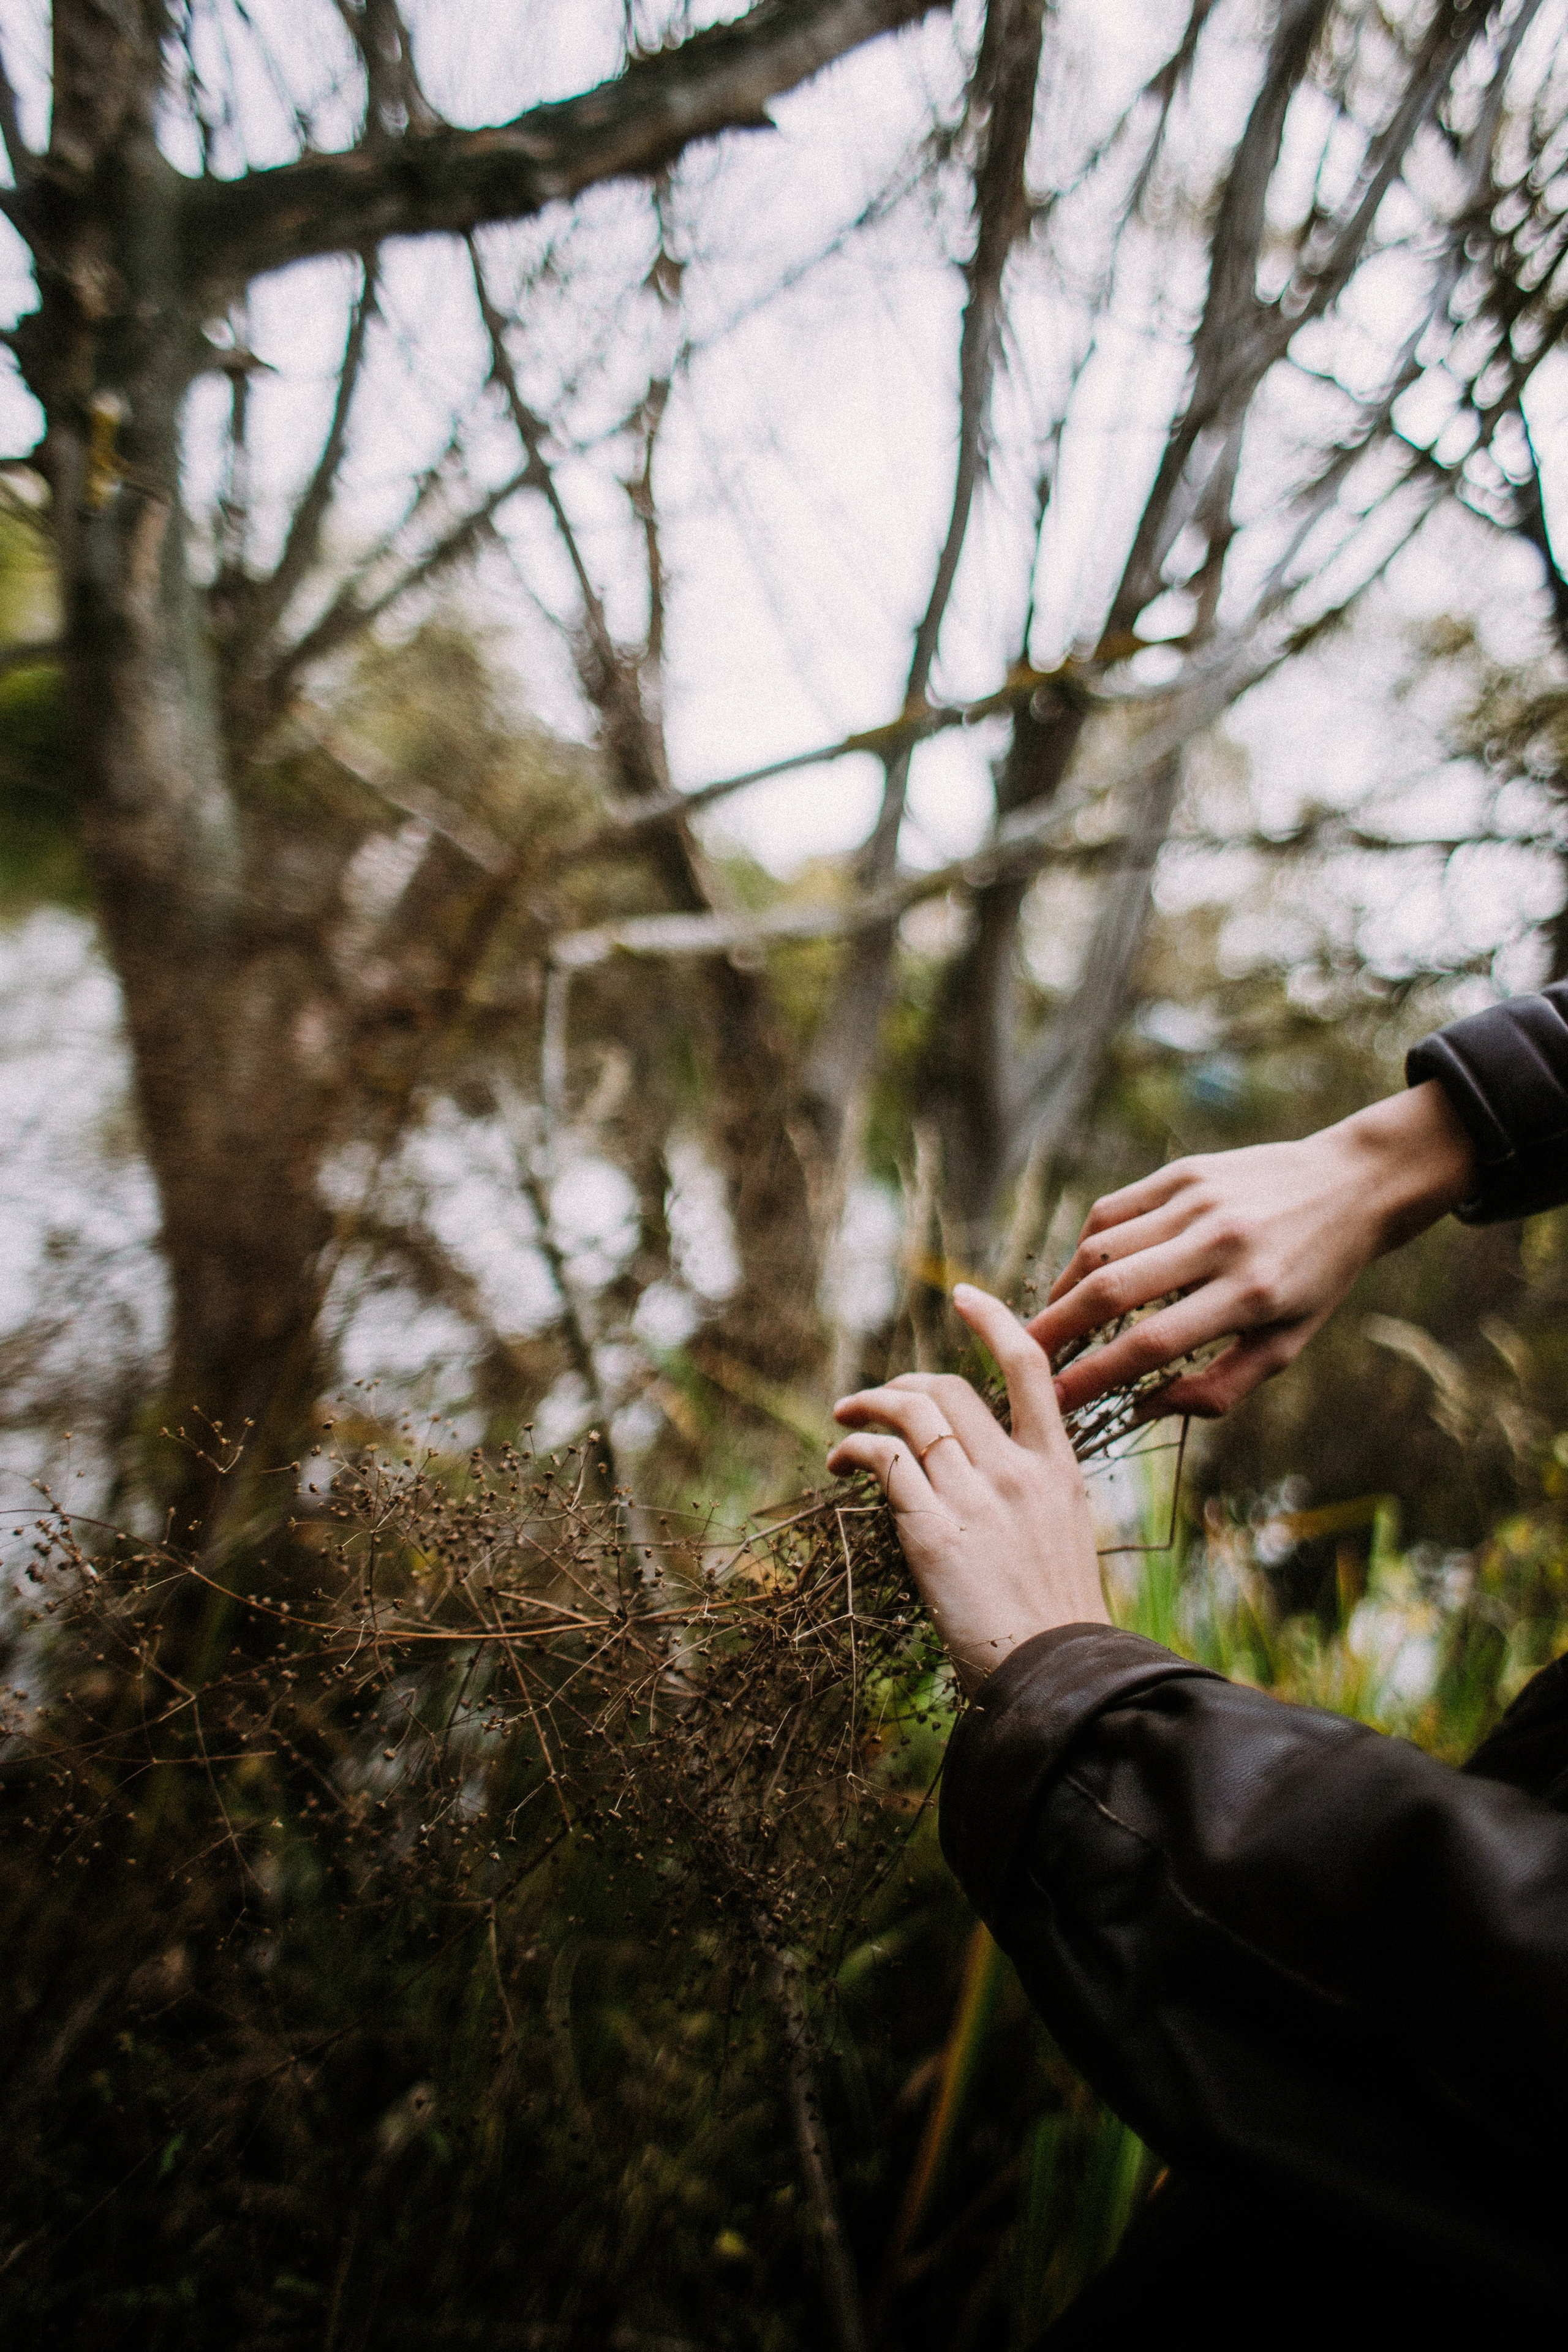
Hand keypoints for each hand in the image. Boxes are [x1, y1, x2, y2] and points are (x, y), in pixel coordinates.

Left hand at [826, 1284, 1105, 1695]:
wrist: (1057, 1676)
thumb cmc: (1057, 1620)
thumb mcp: (1065, 1536)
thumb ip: (1031, 1492)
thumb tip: (987, 1471)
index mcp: (1058, 1470)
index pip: (1030, 1367)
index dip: (993, 1320)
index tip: (962, 1296)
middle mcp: (1016, 1471)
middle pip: (950, 1388)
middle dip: (903, 1382)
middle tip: (876, 1399)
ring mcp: (975, 1497)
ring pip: (912, 1413)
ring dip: (868, 1405)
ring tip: (844, 1417)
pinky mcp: (932, 1531)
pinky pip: (883, 1461)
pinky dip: (854, 1449)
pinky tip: (840, 1461)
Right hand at [1028, 1081, 1476, 1419]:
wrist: (1351, 1185)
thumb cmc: (1317, 1277)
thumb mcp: (1288, 1345)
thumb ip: (1221, 1387)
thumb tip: (1147, 1406)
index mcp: (1250, 1294)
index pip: (1151, 1342)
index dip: (1094, 1375)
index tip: (1055, 1400)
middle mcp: (1219, 1242)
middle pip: (1111, 1289)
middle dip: (1056, 1329)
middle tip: (1022, 1359)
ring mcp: (1197, 1200)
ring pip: (1102, 1246)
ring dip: (1063, 1288)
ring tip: (1048, 1322)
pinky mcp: (1183, 1171)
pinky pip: (1114, 1210)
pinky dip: (1086, 1247)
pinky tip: (1079, 1274)